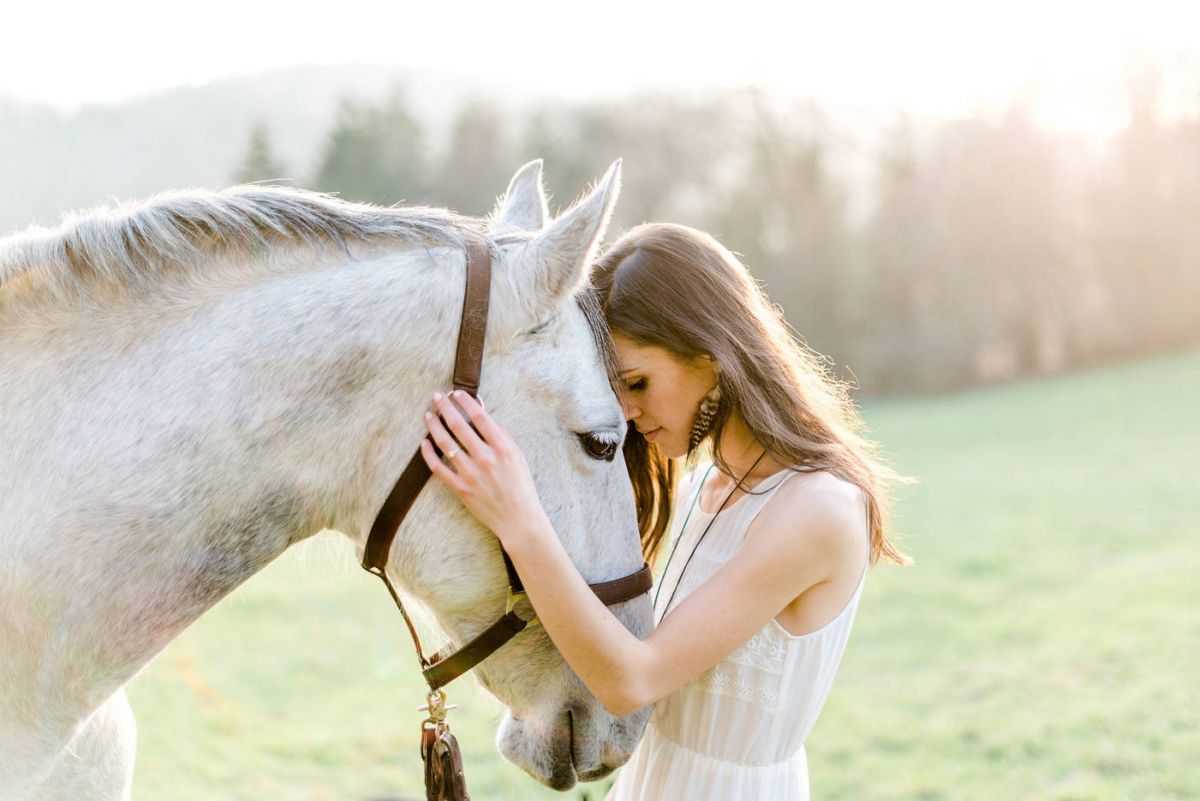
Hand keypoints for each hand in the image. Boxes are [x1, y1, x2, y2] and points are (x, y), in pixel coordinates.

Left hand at [419, 390, 548, 544]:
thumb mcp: (519, 457)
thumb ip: (504, 437)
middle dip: (445, 407)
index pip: (480, 417)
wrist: (518, 519)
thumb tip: (488, 418)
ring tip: (428, 415)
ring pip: (445, 443)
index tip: (456, 393)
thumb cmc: (521, 487)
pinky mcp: (460, 488)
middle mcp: (485, 458)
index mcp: (502, 447)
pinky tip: (424, 443)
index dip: (466, 401)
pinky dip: (428, 454)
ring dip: (434, 426)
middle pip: (459, 425)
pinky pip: (438, 468)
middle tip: (436, 396)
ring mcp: (471, 474)